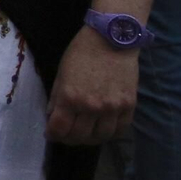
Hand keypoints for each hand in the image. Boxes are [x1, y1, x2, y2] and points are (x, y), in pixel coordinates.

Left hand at [46, 26, 139, 145]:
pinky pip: (120, 130)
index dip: (52, 134)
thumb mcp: (61, 73)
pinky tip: (103, 129)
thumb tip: (52, 117)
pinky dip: (110, 134)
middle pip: (79, 137)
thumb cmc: (81, 53)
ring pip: (100, 137)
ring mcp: (112, 108)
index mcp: (70, 97)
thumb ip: (56, 98)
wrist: (111, 39)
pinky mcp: (129, 106)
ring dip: (89, 139)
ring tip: (84, 134)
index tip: (51, 133)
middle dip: (69, 139)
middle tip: (66, 135)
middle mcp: (91, 107)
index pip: (59, 129)